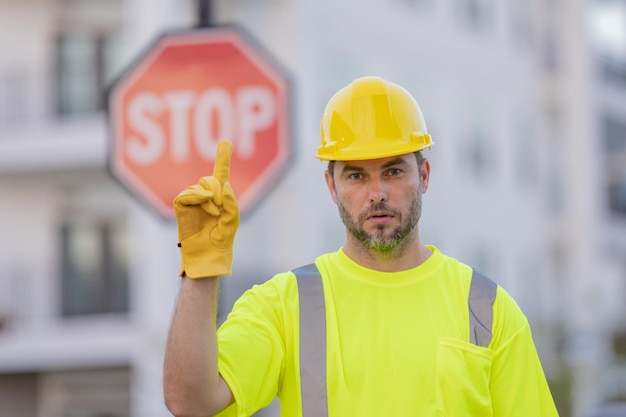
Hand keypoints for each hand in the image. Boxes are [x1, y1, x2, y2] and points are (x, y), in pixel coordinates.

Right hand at [173, 141, 239, 277]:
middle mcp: (205, 195)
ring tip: (213, 214)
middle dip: (217, 189)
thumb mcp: (233, 220)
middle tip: (221, 206)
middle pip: (210, 178)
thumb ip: (232, 202)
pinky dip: (198, 199)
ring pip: (199, 185)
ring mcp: (192, 200)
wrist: (207, 255)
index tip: (226, 142)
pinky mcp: (181, 206)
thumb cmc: (221, 240)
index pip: (221, 173)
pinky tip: (207, 211)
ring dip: (209, 198)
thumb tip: (223, 185)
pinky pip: (187, 194)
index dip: (223, 157)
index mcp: (220, 197)